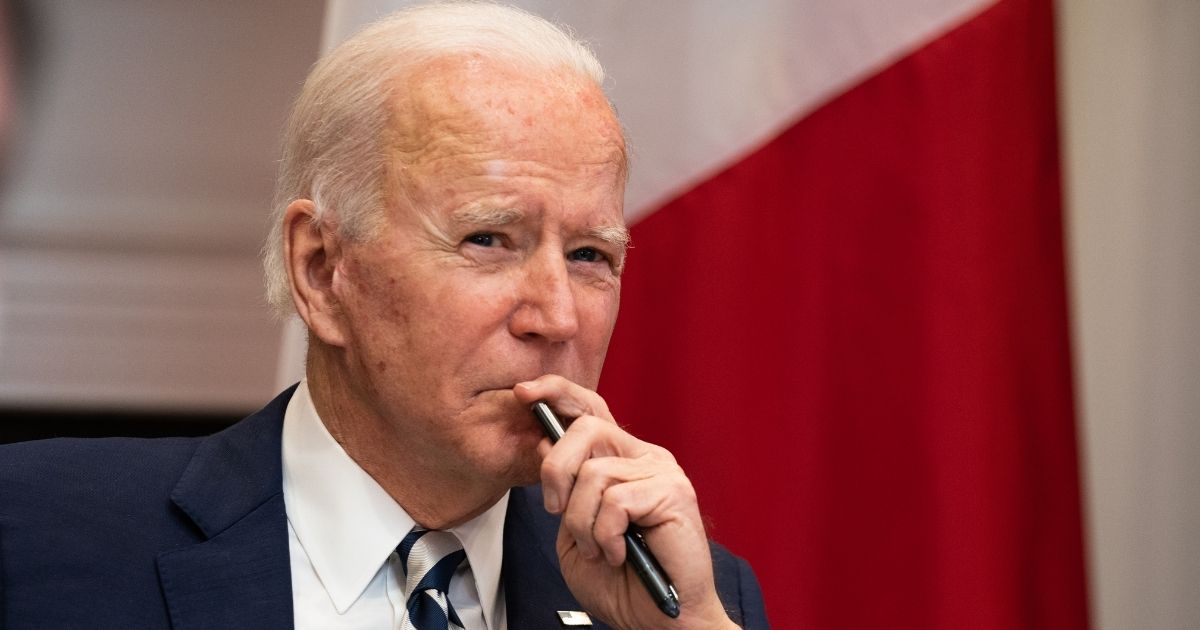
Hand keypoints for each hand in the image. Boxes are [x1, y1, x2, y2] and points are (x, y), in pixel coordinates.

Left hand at [513, 375, 737, 629]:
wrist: (659, 621)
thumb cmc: (621, 581)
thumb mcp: (574, 531)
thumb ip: (564, 490)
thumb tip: (544, 441)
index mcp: (621, 460)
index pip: (590, 410)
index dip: (557, 393)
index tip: (524, 394)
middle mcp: (643, 457)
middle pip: (586, 428)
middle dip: (556, 469)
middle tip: (556, 510)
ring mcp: (662, 471)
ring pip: (594, 473)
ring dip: (582, 522)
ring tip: (600, 550)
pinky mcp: (673, 492)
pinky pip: (615, 500)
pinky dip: (606, 535)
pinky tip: (620, 554)